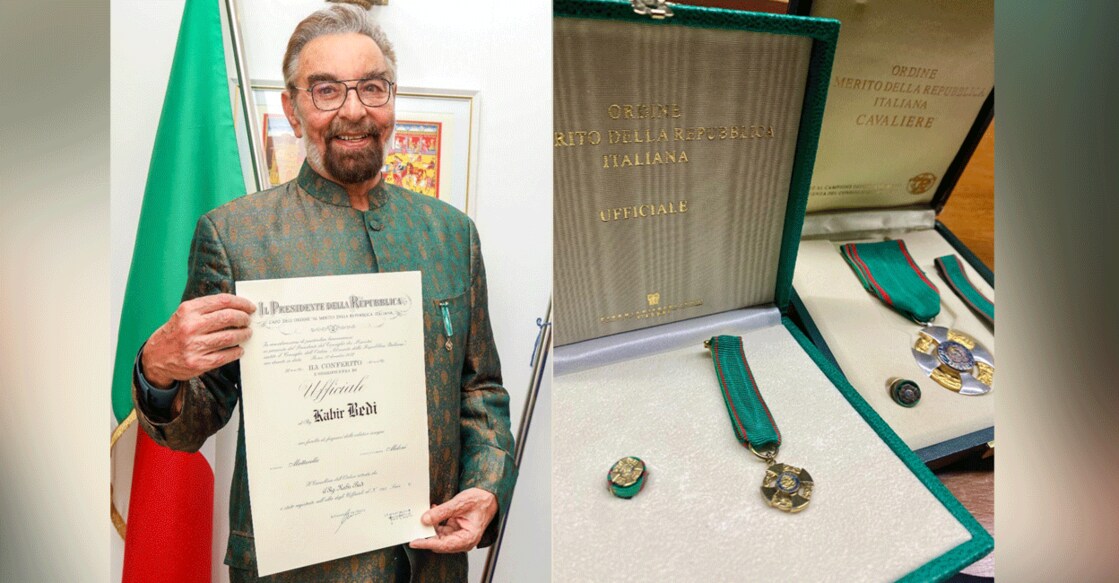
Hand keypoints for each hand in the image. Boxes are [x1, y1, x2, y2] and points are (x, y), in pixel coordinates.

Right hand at [141, 293, 255, 388]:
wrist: (155, 358)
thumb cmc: (175, 332)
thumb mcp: (184, 315)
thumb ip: (206, 309)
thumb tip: (237, 306)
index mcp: (188, 310)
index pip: (222, 301)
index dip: (241, 303)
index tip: (250, 307)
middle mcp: (190, 327)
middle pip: (228, 318)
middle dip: (243, 318)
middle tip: (248, 321)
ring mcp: (194, 346)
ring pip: (229, 337)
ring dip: (243, 335)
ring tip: (246, 333)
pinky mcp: (198, 363)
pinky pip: (225, 356)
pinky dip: (236, 352)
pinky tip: (239, 349)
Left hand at [408, 488, 497, 553]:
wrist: (489, 496)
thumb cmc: (481, 500)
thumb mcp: (460, 503)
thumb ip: (441, 512)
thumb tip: (425, 519)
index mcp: (468, 538)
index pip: (444, 545)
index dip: (427, 543)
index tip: (414, 542)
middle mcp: (463, 540)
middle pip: (440, 542)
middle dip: (427, 534)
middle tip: (414, 527)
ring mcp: (459, 536)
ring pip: (439, 536)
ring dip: (431, 527)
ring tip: (424, 515)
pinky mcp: (456, 530)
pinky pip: (442, 530)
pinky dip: (436, 522)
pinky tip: (432, 511)